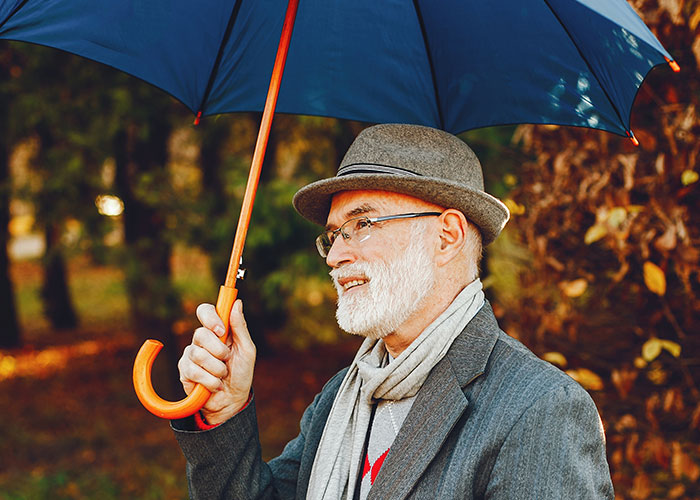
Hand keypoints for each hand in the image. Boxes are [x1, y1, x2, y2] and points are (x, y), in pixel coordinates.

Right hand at [178, 299, 255, 424]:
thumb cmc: (241, 373)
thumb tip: (237, 303)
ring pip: (199, 355)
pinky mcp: (184, 371)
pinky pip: (194, 371)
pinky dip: (210, 381)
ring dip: (217, 369)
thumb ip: (240, 327)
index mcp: (217, 330)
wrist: (232, 400)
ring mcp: (191, 354)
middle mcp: (201, 339)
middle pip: (200, 334)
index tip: (221, 330)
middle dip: (219, 351)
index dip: (210, 317)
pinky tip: (215, 384)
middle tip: (227, 360)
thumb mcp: (246, 350)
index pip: (205, 311)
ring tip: (222, 375)